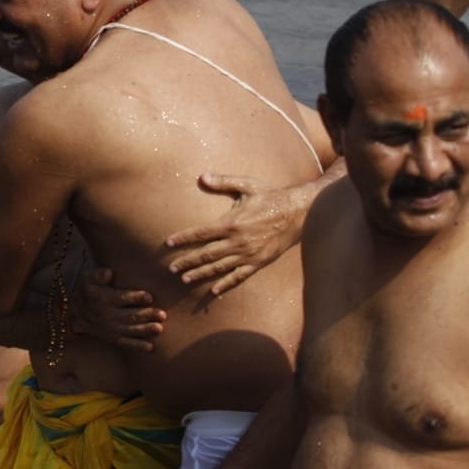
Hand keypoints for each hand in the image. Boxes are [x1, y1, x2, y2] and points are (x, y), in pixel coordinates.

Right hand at [72, 268, 165, 351]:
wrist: (77, 314)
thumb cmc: (89, 292)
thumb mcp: (88, 279)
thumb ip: (99, 275)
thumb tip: (109, 272)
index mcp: (102, 299)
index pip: (120, 298)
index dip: (135, 298)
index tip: (150, 297)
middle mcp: (106, 315)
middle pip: (129, 315)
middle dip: (146, 315)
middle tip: (162, 314)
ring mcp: (110, 328)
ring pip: (129, 330)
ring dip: (145, 330)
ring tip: (159, 328)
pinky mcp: (113, 338)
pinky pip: (125, 343)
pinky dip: (138, 346)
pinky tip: (150, 347)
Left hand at [165, 172, 305, 296]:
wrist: (300, 213)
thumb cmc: (271, 196)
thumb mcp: (247, 185)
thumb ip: (223, 182)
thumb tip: (201, 177)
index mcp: (232, 223)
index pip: (201, 233)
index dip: (183, 238)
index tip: (168, 243)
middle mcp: (238, 242)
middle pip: (206, 254)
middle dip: (187, 261)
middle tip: (171, 268)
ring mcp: (248, 254)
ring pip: (219, 267)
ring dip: (201, 274)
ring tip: (185, 279)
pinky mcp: (259, 262)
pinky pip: (239, 276)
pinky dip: (226, 284)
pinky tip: (214, 291)